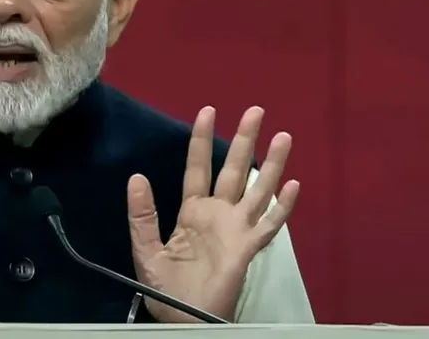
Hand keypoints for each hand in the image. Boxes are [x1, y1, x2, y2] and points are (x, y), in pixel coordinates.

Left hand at [127, 106, 299, 322]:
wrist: (185, 319)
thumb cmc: (166, 288)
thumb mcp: (145, 250)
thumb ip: (142, 215)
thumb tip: (136, 177)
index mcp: (192, 211)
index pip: (198, 167)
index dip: (202, 140)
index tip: (208, 111)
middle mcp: (218, 214)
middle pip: (233, 169)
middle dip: (244, 140)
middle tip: (256, 110)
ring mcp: (236, 229)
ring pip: (257, 190)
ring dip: (272, 164)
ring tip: (283, 137)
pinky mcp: (248, 248)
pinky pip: (269, 225)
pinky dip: (282, 207)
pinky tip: (292, 186)